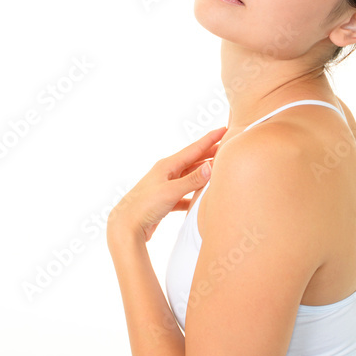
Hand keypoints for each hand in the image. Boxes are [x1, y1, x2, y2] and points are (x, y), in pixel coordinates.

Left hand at [108, 126, 227, 244]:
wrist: (127, 226)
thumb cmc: (145, 205)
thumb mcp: (171, 191)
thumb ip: (192, 180)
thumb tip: (211, 167)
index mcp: (168, 165)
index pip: (194, 149)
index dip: (210, 139)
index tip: (224, 129)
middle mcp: (167, 173)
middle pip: (193, 160)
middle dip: (210, 153)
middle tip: (227, 146)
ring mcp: (165, 187)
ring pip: (189, 177)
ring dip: (204, 174)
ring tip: (218, 170)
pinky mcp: (165, 202)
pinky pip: (184, 195)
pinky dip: (194, 195)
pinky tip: (202, 198)